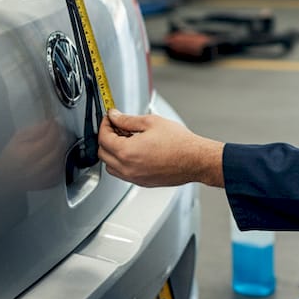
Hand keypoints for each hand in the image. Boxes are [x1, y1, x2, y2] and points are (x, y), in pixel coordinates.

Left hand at [97, 110, 224, 187]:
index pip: (103, 138)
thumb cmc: (179, 143)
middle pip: (103, 153)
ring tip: (126, 139)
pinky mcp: (142, 182)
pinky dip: (122, 163)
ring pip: (111, 166)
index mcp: (127, 152)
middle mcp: (127, 168)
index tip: (110, 118)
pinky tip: (135, 151)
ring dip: (113, 152)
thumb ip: (128, 120)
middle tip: (116, 126)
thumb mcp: (151, 122)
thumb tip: (115, 117)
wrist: (195, 160)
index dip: (104, 124)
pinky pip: (123, 173)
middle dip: (106, 138)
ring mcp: (134, 177)